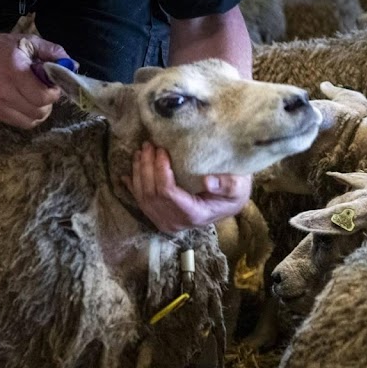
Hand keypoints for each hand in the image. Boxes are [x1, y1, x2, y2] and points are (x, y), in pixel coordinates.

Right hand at [0, 31, 67, 128]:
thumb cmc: (2, 46)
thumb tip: (72, 66)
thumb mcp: (29, 42)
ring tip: (35, 100)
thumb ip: (52, 52)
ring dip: (38, 112)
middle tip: (45, 92)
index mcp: (16, 73)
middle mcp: (5, 93)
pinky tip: (23, 104)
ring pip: (30, 122)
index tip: (53, 86)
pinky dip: (25, 116)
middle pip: (39, 112)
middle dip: (48, 104)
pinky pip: (17, 123)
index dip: (54, 94)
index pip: (43, 98)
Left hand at [124, 142, 251, 231]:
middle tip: (148, 145)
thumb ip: (227, 185)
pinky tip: (127, 174)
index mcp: (193, 214)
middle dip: (146, 167)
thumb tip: (208, 182)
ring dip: (138, 173)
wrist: (229, 206)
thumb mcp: (239, 187)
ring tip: (140, 152)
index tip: (161, 150)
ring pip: (143, 197)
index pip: (168, 192)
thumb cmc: (235, 193)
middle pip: (151, 194)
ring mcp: (165, 222)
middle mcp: (175, 222)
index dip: (161, 170)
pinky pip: (141, 203)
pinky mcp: (159, 218)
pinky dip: (133, 187)